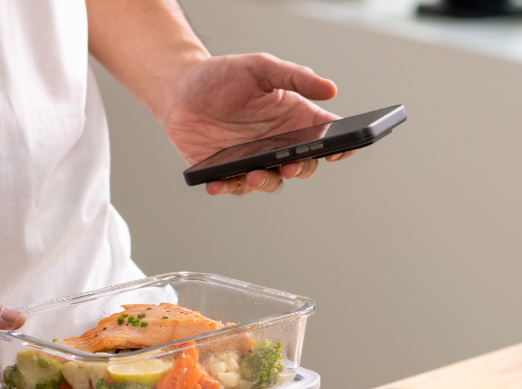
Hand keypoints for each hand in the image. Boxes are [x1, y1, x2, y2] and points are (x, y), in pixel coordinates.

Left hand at [161, 53, 356, 195]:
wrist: (179, 90)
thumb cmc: (223, 76)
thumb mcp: (259, 67)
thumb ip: (294, 77)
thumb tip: (330, 89)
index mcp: (295, 118)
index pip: (328, 135)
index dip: (342, 145)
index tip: (340, 149)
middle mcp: (280, 144)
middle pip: (303, 165)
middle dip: (300, 168)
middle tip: (290, 164)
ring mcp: (255, 161)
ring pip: (271, 181)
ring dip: (265, 182)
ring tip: (253, 175)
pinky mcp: (227, 173)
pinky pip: (232, 186)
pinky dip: (226, 187)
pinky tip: (216, 184)